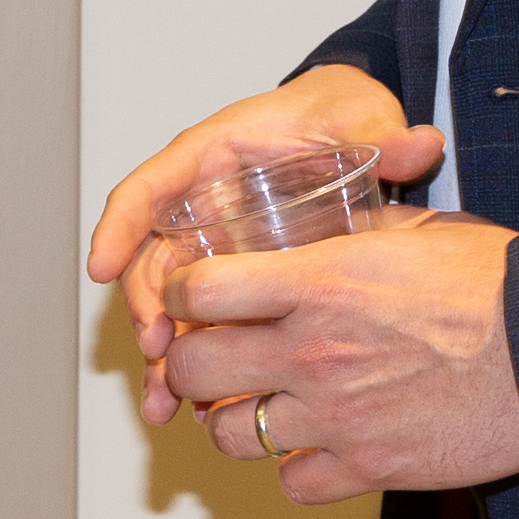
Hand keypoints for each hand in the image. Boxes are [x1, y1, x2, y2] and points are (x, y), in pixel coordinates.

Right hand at [87, 64, 449, 418]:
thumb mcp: (359, 116)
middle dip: (144, 308)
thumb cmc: (337, 111)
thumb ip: (383, 134)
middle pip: (152, 259)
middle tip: (155, 351)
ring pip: (169, 302)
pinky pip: (202, 321)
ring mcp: (212, 243)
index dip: (120, 226)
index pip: (149, 187)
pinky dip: (196, 360)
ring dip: (161, 351)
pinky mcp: (233, 277)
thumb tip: (419, 144)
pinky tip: (199, 408)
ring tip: (164, 403)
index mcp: (213, 155)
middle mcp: (199, 203)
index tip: (100, 266)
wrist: (349, 127)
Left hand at [163, 209, 518, 506]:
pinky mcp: (370, 467)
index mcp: (320, 283)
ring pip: (230, 435)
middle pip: (194, 367)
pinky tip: (315, 445)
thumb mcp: (419, 230)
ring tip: (256, 405)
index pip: (199, 290)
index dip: (181, 293)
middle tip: (209, 355)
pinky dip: (295, 468)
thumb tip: (330, 214)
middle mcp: (315, 352)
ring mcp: (337, 417)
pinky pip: (293, 483)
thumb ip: (357, 227)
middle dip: (190, 361)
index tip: (191, 295)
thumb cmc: (501, 288)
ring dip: (233, 421)